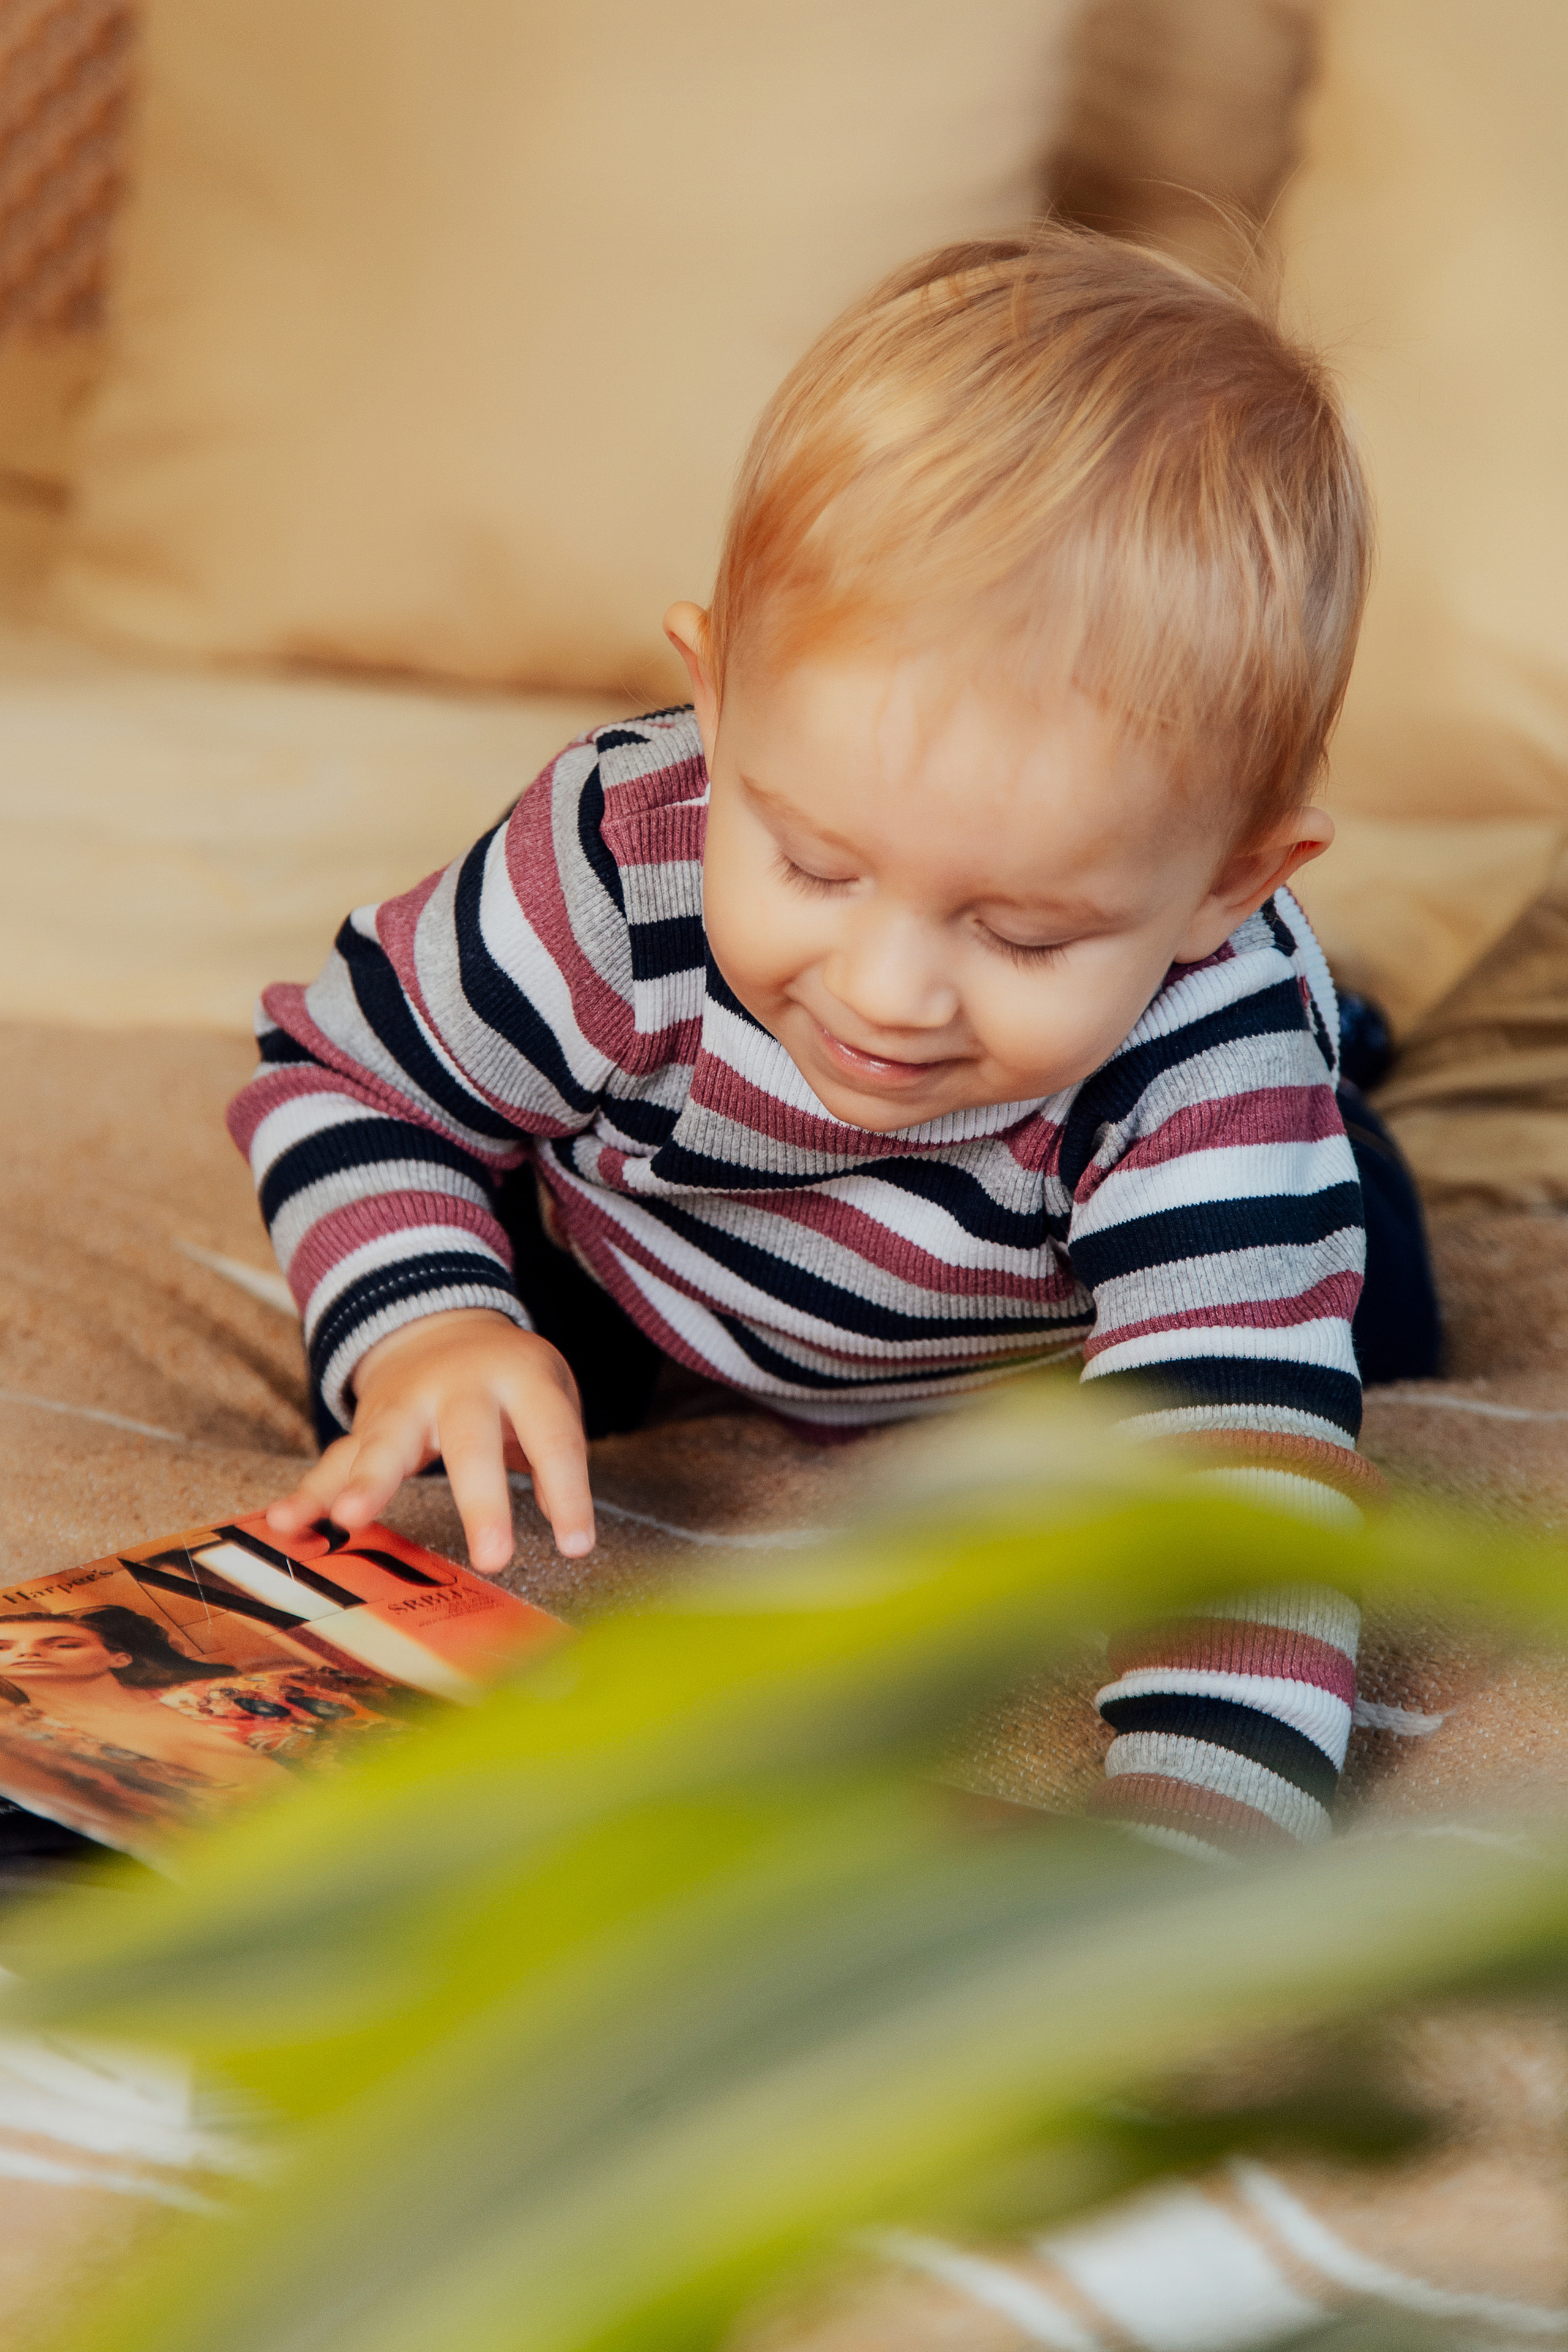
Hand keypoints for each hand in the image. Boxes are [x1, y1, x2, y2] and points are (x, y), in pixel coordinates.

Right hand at [266, 1309, 593, 1570]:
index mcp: (520, 1377)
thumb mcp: (549, 1397)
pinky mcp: (368, 1427)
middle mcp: (460, 1387)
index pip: (551, 1437)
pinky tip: (282, 1523)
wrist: (442, 1325)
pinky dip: (309, 1493)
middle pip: (472, 1443)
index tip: (578, 1547)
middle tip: (493, 1558)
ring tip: (352, 1517)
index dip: (568, 1493)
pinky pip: (336, 1461)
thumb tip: (564, 1529)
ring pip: (388, 1443)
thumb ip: (552, 1457)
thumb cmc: (510, 1380)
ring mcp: (407, 1405)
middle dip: (482, 1502)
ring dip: (369, 1482)